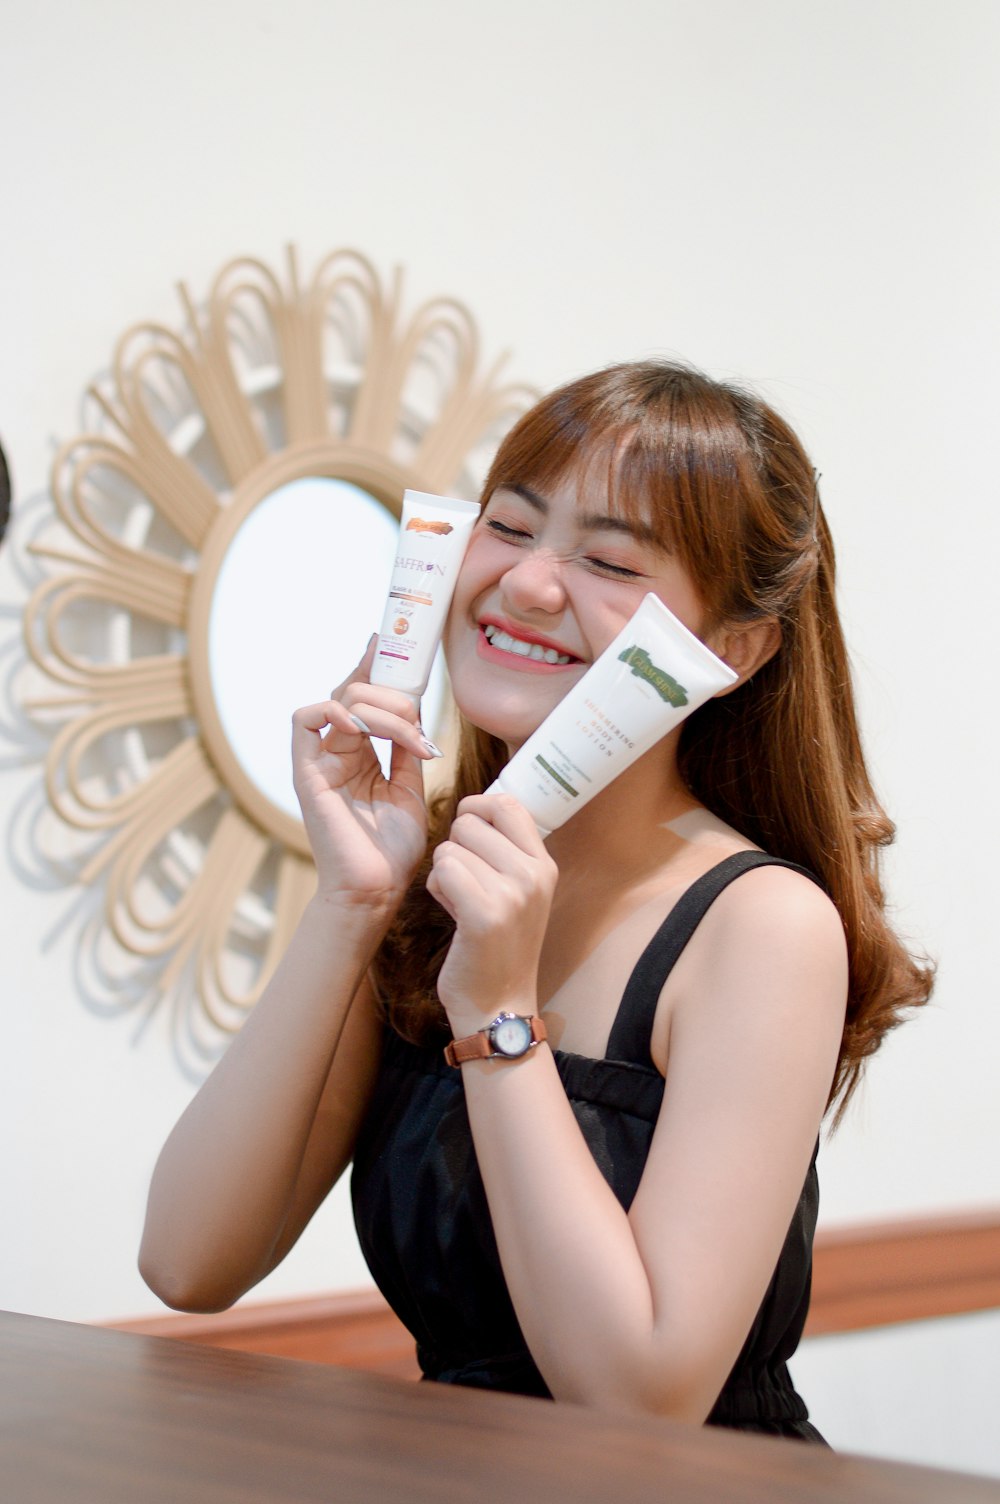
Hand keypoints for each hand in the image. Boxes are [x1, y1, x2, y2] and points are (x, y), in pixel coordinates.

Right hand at [291, 636, 435, 907]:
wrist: (377, 890)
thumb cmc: (391, 850)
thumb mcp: (410, 788)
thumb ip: (405, 748)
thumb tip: (414, 710)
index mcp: (358, 753)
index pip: (361, 696)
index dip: (374, 666)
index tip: (393, 643)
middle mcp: (336, 751)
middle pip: (355, 689)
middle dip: (393, 691)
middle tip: (418, 719)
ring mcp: (320, 760)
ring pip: (340, 697)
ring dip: (381, 708)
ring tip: (409, 737)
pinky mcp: (306, 772)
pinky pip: (305, 719)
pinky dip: (335, 711)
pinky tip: (363, 728)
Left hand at [427, 794, 557, 1030]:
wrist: (499, 1004)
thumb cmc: (498, 945)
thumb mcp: (519, 892)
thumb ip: (505, 851)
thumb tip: (476, 807)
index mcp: (544, 865)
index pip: (508, 804)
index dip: (478, 807)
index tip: (468, 829)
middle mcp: (533, 875)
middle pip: (470, 822)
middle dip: (455, 847)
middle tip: (466, 883)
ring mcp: (512, 895)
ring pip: (450, 848)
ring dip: (443, 872)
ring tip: (461, 901)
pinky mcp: (484, 915)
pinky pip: (442, 871)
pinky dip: (437, 889)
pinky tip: (451, 911)